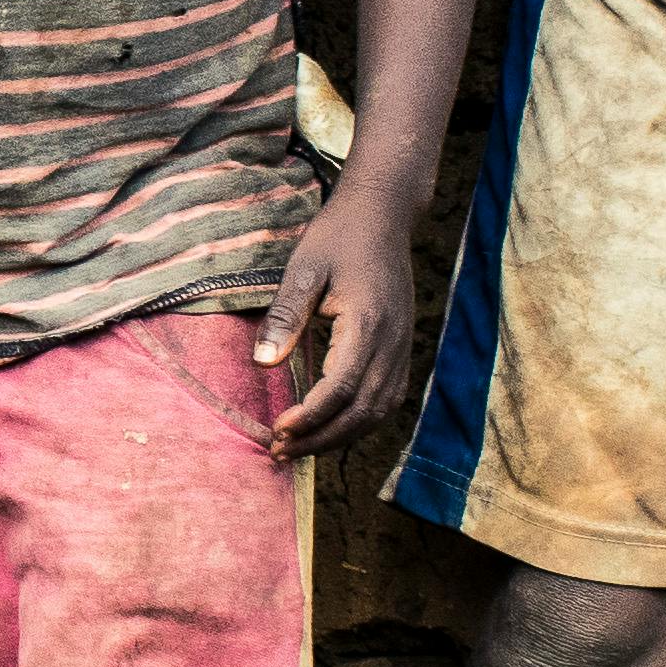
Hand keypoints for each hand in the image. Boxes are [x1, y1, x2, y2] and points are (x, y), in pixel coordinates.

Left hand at [260, 190, 426, 458]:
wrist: (382, 215)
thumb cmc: (338, 236)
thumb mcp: (303, 269)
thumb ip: (286, 317)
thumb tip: (263, 364)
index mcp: (367, 324)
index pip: (340, 388)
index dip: (309, 418)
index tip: (277, 430)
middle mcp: (392, 343)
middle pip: (361, 411)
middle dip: (320, 439)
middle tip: (280, 451)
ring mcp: (402, 348)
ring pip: (378, 412)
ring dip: (340, 436)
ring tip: (299, 448)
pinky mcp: (402, 349)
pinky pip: (387, 400)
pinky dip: (360, 422)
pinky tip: (331, 428)